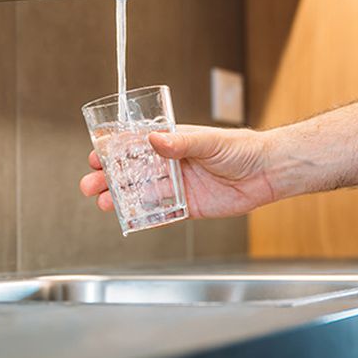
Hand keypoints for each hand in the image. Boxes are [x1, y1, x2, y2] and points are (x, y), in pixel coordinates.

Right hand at [79, 125, 276, 218]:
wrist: (268, 172)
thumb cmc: (244, 148)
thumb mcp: (210, 141)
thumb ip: (181, 142)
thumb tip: (154, 139)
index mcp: (174, 141)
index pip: (137, 144)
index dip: (114, 150)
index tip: (95, 155)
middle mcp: (173, 163)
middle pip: (133, 170)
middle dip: (110, 177)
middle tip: (90, 183)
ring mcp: (180, 185)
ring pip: (143, 192)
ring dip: (121, 197)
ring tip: (102, 202)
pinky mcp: (189, 206)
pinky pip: (163, 213)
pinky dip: (145, 216)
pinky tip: (128, 218)